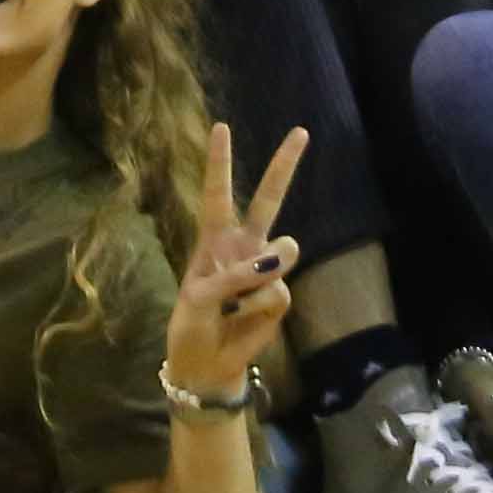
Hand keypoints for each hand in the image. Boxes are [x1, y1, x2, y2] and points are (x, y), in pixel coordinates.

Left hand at [160, 123, 307, 397]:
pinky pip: (279, 290)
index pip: (217, 195)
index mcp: (213, 240)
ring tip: (239, 300)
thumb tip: (275, 263)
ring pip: (285, 249)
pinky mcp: (279, 297)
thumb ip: (232, 276)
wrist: (207, 366)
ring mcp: (264, 270)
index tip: (221, 127)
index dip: (220, 162)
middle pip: (267, 200)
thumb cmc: (192, 326)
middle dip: (283, 166)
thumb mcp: (197, 298)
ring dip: (263, 272)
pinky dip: (260, 306)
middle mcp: (243, 247)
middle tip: (300, 131)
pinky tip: (245, 319)